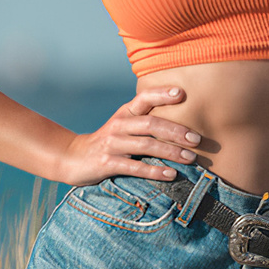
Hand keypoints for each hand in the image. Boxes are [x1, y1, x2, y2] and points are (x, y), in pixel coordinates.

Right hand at [56, 86, 203, 186]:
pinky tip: (171, 174)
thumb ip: (144, 121)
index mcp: (124, 113)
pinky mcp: (107, 163)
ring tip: (190, 158)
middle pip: (151, 124)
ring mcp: (112, 144)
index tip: (182, 94)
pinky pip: (134, 167)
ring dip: (171, 152)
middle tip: (197, 139)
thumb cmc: (107, 142)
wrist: (72, 158)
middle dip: (176, 131)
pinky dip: (154, 171)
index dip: (162, 94)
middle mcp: (118, 125)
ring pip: (146, 146)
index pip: (144, 98)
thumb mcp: (122, 126)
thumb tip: (182, 125)